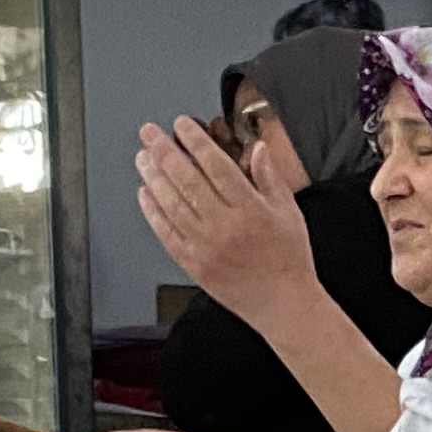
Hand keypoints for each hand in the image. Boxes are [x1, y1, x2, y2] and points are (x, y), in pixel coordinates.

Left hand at [138, 115, 317, 326]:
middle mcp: (225, 226)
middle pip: (187, 180)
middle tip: (149, 133)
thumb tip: (257, 148)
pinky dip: (153, 212)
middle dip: (164, 151)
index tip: (182, 125)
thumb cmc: (289, 260)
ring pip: (172, 204)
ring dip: (153, 177)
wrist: (284, 306)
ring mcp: (207, 247)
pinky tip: (145, 194)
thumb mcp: (289, 213)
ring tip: (143, 158)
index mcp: (251, 210)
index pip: (216, 165)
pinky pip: (167, 234)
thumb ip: (271, 178)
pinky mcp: (195, 265)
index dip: (195, 141)